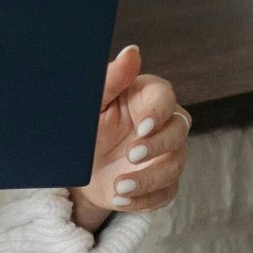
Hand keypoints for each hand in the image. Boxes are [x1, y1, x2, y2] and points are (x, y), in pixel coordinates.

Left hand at [70, 44, 187, 231]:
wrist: (74, 167)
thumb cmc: (84, 126)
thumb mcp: (91, 104)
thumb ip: (111, 79)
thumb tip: (132, 51)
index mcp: (146, 96)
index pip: (166, 97)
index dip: (158, 112)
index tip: (142, 127)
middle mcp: (162, 124)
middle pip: (179, 131)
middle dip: (158, 146)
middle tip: (130, 155)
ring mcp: (165, 155)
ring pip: (174, 166)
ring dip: (148, 179)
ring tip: (119, 187)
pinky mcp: (162, 183)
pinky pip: (165, 194)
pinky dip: (144, 200)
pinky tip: (120, 200)